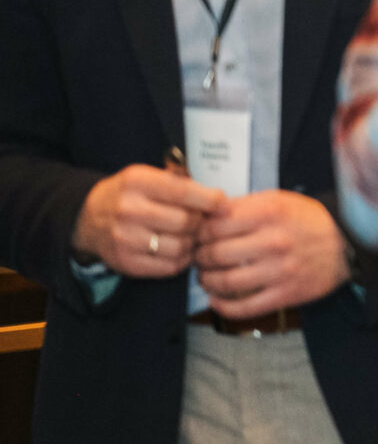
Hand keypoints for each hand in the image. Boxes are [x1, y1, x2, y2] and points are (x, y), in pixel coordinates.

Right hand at [72, 164, 224, 277]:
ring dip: (192, 243)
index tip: (223, 204)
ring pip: (180, 247)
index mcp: (137, 182)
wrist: (87, 218)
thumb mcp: (148, 176)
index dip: (209, 199)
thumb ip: (180, 181)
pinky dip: (181, 260)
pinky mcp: (125, 262)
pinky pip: (168, 266)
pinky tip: (179, 250)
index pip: (182, 191)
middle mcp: (128, 210)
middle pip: (184, 222)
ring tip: (191, 236)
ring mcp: (124, 238)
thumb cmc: (130, 195)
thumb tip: (219, 197)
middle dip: (199, 223)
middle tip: (202, 222)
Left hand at [193, 190, 349, 317]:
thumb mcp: (279, 200)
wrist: (347, 243)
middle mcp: (273, 241)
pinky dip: (223, 307)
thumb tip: (207, 215)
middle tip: (200, 257)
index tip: (198, 236)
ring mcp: (280, 270)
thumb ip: (244, 206)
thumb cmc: (309, 220)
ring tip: (206, 277)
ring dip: (207, 281)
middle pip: (215, 253)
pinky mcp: (286, 294)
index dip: (199, 231)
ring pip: (225, 281)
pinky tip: (216, 301)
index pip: (214, 224)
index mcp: (269, 213)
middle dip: (200, 256)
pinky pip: (244, 307)